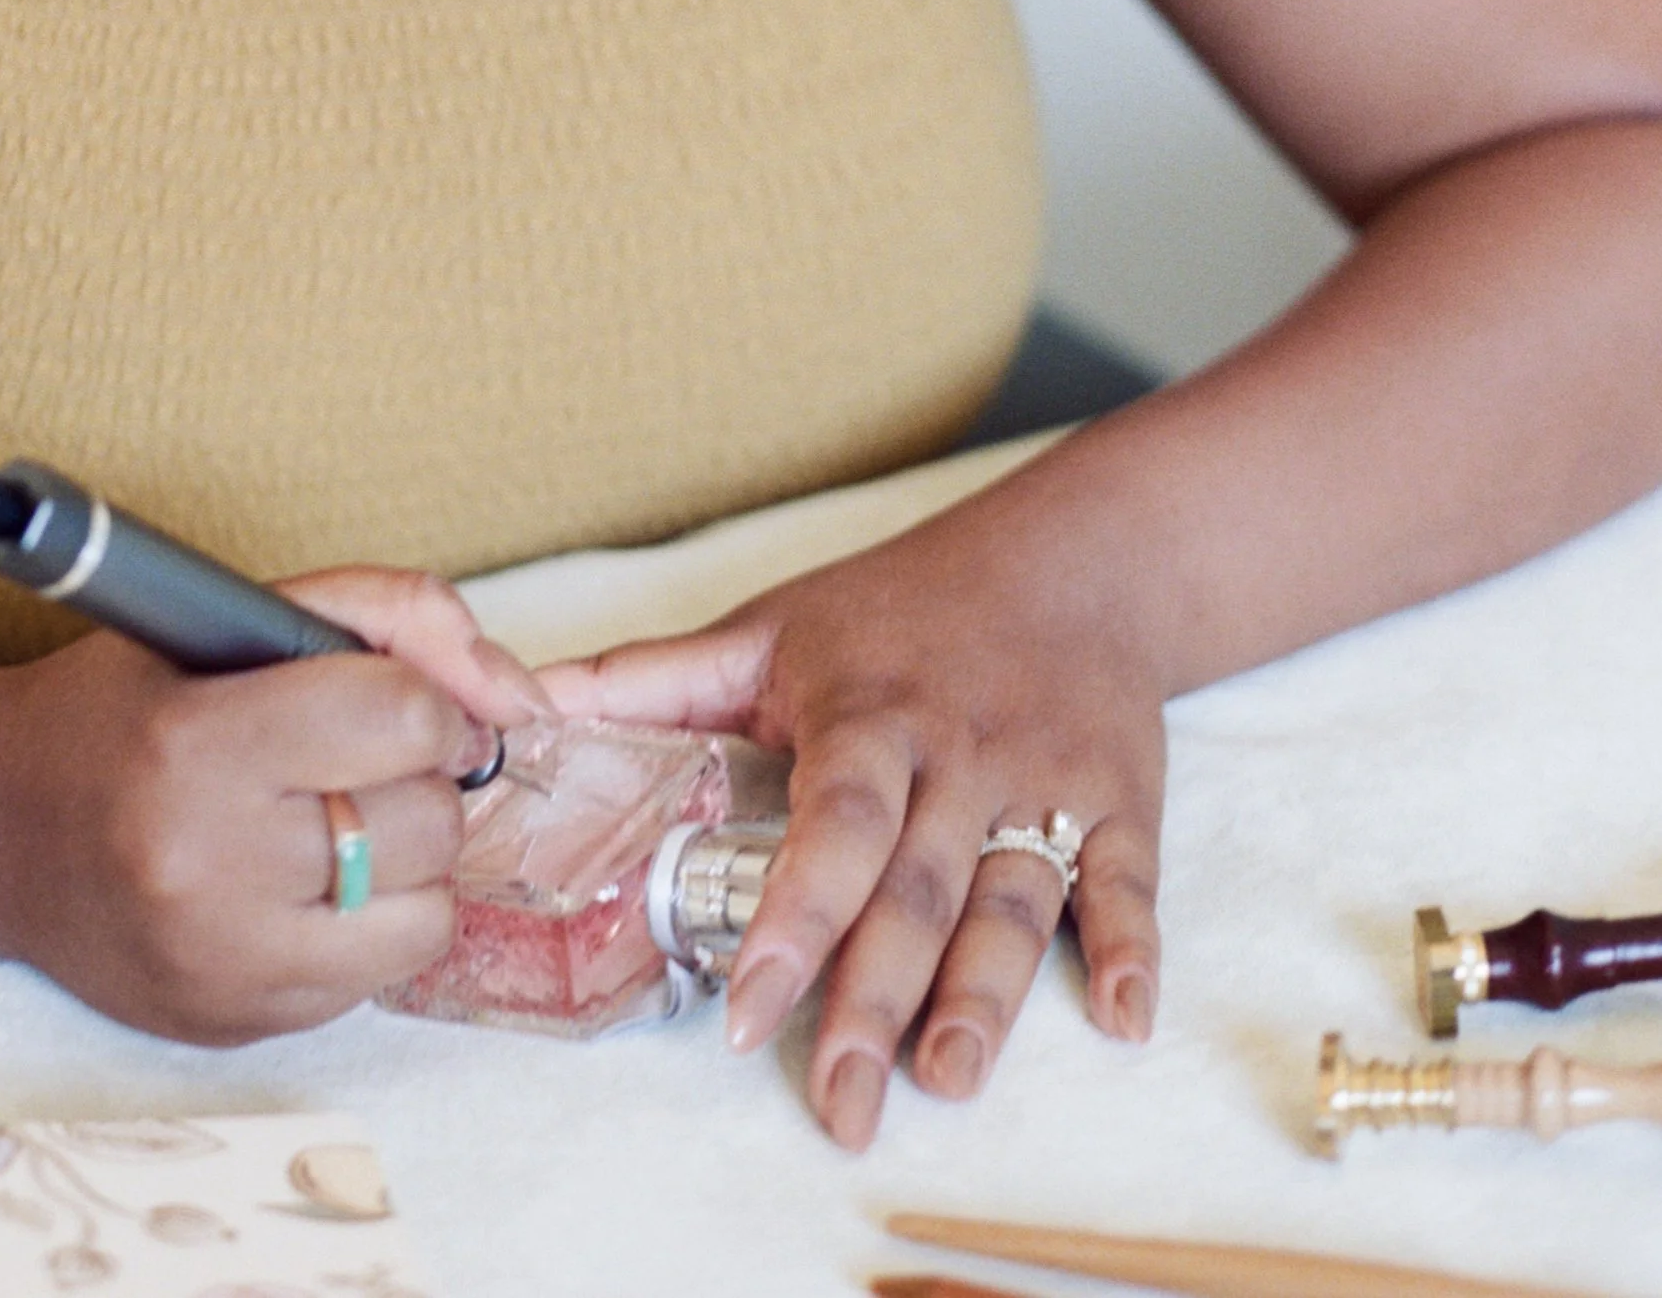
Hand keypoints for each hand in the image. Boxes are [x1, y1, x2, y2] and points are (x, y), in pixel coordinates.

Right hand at [0, 566, 547, 1044]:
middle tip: (348, 760)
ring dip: (408, 860)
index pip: (404, 719)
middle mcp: (207, 870)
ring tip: (335, 823)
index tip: (392, 700)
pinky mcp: (235, 1028)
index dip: (423, 699)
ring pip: (428, 913)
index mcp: (196, 748)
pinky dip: (367, 927)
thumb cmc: (117, 708)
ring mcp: (222, 967)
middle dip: (414, 777)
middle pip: (427, 819)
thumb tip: (517, 694)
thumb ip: (389, 614)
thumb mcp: (233, 616)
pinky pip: (378, 978)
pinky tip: (300, 886)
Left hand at [537, 507, 1164, 1147]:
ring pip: (1016, 898)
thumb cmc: (902, 605)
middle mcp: (958, 754)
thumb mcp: (776, 626)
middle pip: (918, 886)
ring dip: (988, 994)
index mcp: (871, 714)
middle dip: (877, 996)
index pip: (832, 822)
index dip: (794, 914)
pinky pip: (1130, 882)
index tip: (747, 1005)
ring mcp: (1046, 779)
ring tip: (948, 1077)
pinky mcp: (1121, 801)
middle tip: (843, 1101)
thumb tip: (530, 702)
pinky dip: (1132, 949)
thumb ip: (657, 679)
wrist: (1073, 561)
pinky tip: (1123, 1017)